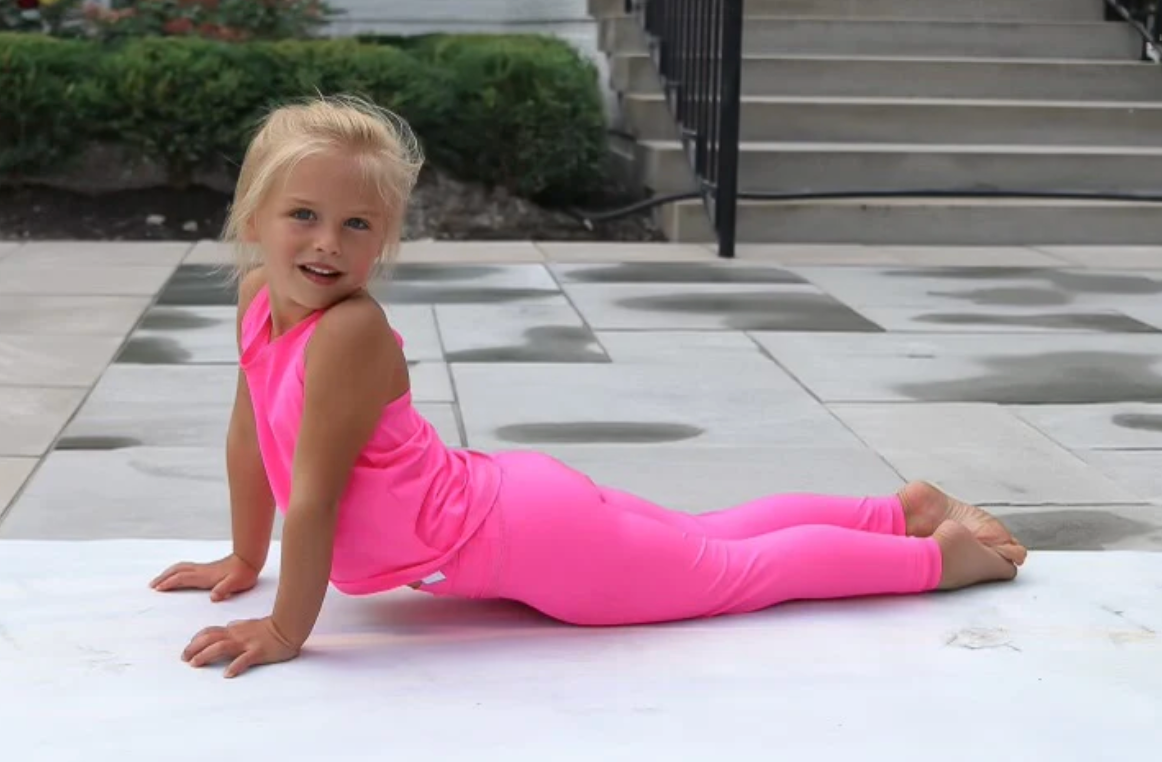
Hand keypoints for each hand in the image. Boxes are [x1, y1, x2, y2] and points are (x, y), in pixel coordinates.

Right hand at [150, 553, 259, 601]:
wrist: (249, 560)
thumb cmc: (243, 573)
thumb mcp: (236, 583)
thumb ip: (224, 589)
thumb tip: (214, 596)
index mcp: (205, 576)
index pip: (182, 578)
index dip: (169, 583)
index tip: (157, 588)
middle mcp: (201, 571)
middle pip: (177, 571)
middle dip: (164, 577)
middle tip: (152, 585)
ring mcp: (204, 569)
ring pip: (181, 568)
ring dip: (169, 573)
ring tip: (160, 580)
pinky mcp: (207, 569)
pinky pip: (187, 568)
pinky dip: (177, 571)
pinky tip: (178, 576)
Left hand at [182, 616, 299, 677]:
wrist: (289, 626)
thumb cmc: (271, 627)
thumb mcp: (251, 624)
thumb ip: (238, 627)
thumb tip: (228, 627)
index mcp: (235, 630)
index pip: (210, 632)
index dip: (196, 639)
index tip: (188, 648)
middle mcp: (237, 636)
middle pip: (210, 639)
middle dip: (194, 648)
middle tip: (184, 658)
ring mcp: (247, 643)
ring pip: (221, 646)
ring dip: (206, 655)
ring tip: (195, 663)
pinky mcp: (258, 651)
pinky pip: (245, 659)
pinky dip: (235, 666)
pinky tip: (227, 674)